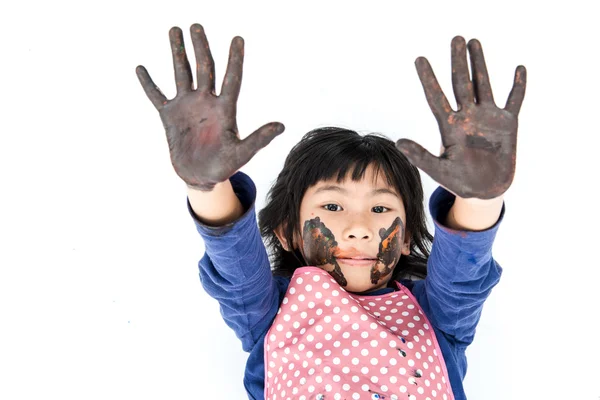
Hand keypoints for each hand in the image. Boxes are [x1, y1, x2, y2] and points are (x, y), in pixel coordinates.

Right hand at [136, 24, 284, 190]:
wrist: (201, 177)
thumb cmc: (224, 166)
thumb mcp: (241, 153)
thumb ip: (258, 139)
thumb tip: (281, 126)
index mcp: (225, 109)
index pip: (232, 79)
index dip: (235, 60)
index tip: (238, 39)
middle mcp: (206, 102)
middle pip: (205, 68)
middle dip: (200, 47)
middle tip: (196, 26)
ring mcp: (187, 107)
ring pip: (182, 73)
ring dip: (178, 53)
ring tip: (174, 30)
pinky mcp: (170, 116)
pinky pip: (157, 95)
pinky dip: (148, 83)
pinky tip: (140, 68)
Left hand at [396, 36, 526, 198]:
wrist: (485, 191)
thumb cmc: (459, 182)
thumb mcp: (439, 170)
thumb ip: (420, 156)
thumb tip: (399, 142)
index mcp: (450, 127)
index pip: (436, 97)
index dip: (428, 78)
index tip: (419, 59)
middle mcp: (467, 117)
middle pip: (461, 83)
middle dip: (458, 61)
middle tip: (455, 39)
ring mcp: (488, 119)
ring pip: (483, 84)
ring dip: (480, 64)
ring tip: (474, 42)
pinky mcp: (507, 124)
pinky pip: (514, 101)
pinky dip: (518, 86)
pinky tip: (519, 68)